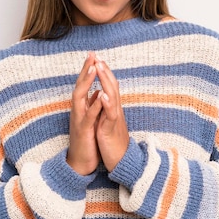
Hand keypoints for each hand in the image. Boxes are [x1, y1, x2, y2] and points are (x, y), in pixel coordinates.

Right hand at [66, 53, 102, 174]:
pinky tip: (100, 95)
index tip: (94, 55)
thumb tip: (96, 93)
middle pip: (79, 86)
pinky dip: (94, 105)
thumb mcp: (90, 120)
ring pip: (80, 97)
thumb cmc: (87, 140)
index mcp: (81, 107)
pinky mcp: (83, 131)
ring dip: (87, 82)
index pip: (84, 84)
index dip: (88, 69)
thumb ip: (92, 106)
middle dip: (85, 69)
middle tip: (91, 54)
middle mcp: (77, 111)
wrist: (81, 162)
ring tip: (94, 68)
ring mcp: (79, 120)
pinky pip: (88, 116)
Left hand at [93, 57, 129, 171]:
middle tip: (97, 56)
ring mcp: (115, 118)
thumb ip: (105, 108)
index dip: (103, 73)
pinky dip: (107, 103)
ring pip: (113, 96)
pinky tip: (102, 94)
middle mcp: (115, 110)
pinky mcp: (111, 129)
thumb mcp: (107, 122)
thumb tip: (101, 95)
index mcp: (112, 108)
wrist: (122, 162)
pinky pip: (110, 114)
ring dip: (106, 80)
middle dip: (104, 70)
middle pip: (112, 86)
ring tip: (100, 67)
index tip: (96, 59)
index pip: (109, 86)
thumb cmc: (113, 143)